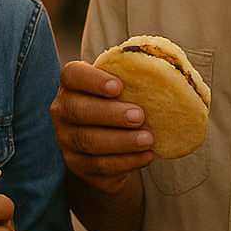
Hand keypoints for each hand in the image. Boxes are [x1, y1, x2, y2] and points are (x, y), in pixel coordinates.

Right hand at [50, 60, 153, 191]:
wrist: (108, 143)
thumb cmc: (117, 105)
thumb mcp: (121, 88)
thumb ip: (132, 77)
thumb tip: (169, 64)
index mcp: (71, 84)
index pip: (73, 75)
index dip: (93, 80)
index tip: (119, 86)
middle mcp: (61, 111)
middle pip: (79, 110)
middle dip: (111, 114)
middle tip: (139, 116)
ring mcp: (66, 140)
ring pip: (89, 141)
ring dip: (122, 141)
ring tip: (148, 139)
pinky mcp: (77, 165)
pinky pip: (100, 165)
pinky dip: (126, 161)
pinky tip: (147, 156)